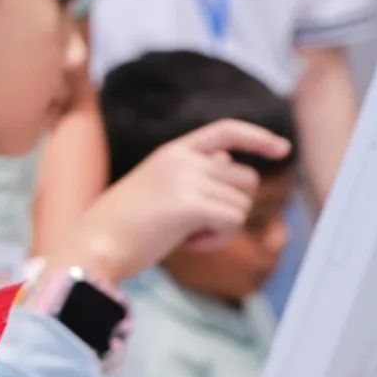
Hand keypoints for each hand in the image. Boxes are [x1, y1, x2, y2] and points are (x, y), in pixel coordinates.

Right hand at [56, 119, 291, 284]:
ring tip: (186, 235)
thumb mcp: (156, 187)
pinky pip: (232, 221)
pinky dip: (218, 239)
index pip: (225, 130)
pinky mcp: (190, 205)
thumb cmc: (120, 227)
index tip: (283, 148)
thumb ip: (193, 173)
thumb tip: (230, 164)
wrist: (93, 246)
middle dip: (232, 207)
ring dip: (223, 227)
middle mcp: (182, 159)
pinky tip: (189, 244)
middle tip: (198, 227)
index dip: (258, 137)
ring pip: (242, 203)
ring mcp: (186, 179)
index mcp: (172, 152)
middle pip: (245, 179)